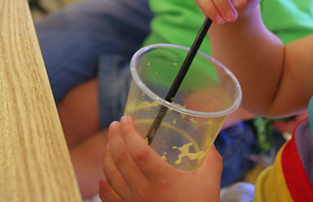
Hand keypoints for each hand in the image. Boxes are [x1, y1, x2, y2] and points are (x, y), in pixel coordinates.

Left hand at [100, 116, 221, 201]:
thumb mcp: (211, 180)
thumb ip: (211, 158)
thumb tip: (209, 140)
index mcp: (161, 178)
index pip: (137, 149)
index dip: (129, 132)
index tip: (126, 119)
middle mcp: (143, 190)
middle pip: (120, 159)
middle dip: (114, 138)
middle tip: (115, 125)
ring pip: (110, 176)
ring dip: (107, 156)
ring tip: (109, 143)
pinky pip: (110, 200)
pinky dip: (103, 189)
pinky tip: (102, 180)